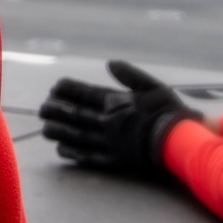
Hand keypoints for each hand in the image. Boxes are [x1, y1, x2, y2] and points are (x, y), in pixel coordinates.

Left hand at [39, 60, 201, 176]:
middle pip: (76, 115)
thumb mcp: (153, 87)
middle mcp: (108, 123)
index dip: (67, 91)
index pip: (85, 94)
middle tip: (41, 110)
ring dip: (59, 132)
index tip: (53, 89)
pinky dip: (74, 153)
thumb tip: (110, 63)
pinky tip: (61, 150)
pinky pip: (89, 156)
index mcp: (116, 103)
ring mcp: (110, 143)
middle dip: (56, 111)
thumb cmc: (170, 112)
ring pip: (78, 136)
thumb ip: (130, 75)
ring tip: (44, 129)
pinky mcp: (115, 160)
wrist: (181, 143)